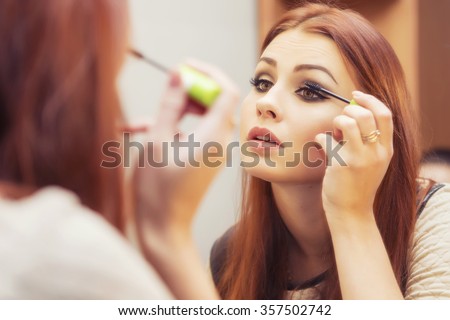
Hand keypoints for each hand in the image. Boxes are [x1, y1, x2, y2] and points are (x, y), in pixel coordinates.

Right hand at [132, 60, 239, 248]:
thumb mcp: (156, 139)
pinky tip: (141, 137)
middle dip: (186, 93)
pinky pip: (193, 135)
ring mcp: (214, 152)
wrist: (163, 228)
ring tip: (136, 125)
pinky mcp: (205, 160)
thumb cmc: (157, 188)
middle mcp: (220, 143)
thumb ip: (170, 104)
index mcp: (213, 136)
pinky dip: (171, 131)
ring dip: (171, 115)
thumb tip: (179, 73)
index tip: (184, 67)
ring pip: (199, 119)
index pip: (226, 90)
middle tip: (162, 91)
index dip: (208, 73)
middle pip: (214, 102)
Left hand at [315, 91, 393, 224]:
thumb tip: (350, 113)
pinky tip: (321, 147)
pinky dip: (321, 138)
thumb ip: (368, 141)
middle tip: (340, 122)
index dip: (369, 100)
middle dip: (348, 111)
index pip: (385, 114)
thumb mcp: (372, 162)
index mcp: (387, 149)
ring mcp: (360, 158)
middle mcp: (377, 152)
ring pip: (347, 122)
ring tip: (333, 134)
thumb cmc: (357, 185)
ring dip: (336, 122)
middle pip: (365, 114)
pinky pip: (327, 139)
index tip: (355, 96)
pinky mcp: (342, 165)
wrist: (352, 213)